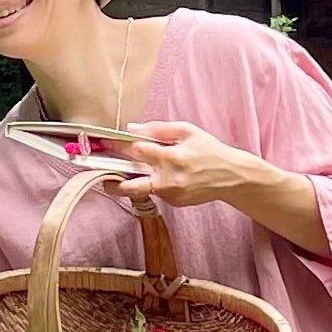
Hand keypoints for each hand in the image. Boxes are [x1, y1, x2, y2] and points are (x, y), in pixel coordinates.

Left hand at [118, 119, 258, 208]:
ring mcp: (172, 194)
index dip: (118, 146)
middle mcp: (169, 179)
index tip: (104, 143)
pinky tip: (159, 176)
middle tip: (100, 176)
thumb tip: (132, 129)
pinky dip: (153, 184)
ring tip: (118, 176)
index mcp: (172, 157)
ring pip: (142, 189)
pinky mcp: (174, 203)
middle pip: (131, 184)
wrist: (232, 176)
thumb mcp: (188, 131)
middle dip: (112, 181)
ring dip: (130, 182)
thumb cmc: (210, 150)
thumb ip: (158, 129)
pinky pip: (156, 192)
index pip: (136, 151)